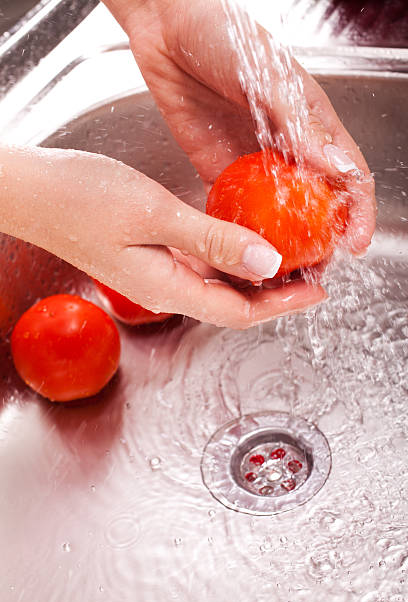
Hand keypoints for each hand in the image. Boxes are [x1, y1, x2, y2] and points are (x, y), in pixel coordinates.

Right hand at [0, 146, 325, 328]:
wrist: (32, 191)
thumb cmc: (80, 198)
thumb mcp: (154, 215)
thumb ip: (211, 241)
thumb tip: (266, 262)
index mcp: (166, 287)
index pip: (238, 312)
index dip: (282, 306)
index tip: (317, 291)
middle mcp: (164, 287)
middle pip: (233, 303)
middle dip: (276, 294)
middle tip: (311, 272)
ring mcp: (156, 272)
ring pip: (219, 284)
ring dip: (256, 273)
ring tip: (289, 255)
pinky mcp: (150, 254)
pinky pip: (200, 264)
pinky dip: (229, 255)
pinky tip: (243, 236)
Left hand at [104, 0, 375, 254]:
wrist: (168, 31)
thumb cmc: (224, 37)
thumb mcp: (269, 77)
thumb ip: (301, 124)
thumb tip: (339, 169)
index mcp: (311, 124)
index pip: (347, 174)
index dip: (358, 210)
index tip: (356, 242)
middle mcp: (287, 148)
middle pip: (314, 203)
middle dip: (320, 238)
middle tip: (315, 268)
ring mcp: (254, 162)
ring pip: (277, 214)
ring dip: (282, 244)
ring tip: (281, 272)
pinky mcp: (219, 170)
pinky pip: (236, 208)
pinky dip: (242, 232)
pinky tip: (243, 253)